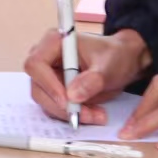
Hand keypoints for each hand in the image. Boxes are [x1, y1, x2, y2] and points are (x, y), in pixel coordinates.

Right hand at [24, 28, 150, 126]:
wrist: (121, 61)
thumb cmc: (113, 55)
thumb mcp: (108, 66)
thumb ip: (93, 80)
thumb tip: (72, 95)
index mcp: (54, 42)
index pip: (36, 65)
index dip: (48, 85)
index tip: (67, 101)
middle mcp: (46, 59)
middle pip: (38, 88)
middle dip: (61, 106)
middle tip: (88, 115)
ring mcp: (48, 76)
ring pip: (45, 102)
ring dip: (68, 113)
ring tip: (97, 115)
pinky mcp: (54, 91)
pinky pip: (55, 108)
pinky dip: (71, 115)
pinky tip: (92, 114)